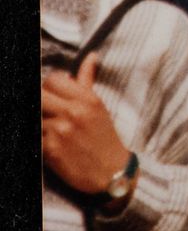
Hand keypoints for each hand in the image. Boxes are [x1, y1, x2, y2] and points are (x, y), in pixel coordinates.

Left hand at [41, 55, 131, 194]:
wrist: (110, 173)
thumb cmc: (104, 138)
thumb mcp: (99, 107)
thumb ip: (87, 81)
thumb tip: (90, 57)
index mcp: (87, 100)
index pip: (54, 79)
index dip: (49, 86)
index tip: (53, 95)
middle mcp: (74, 112)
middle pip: (40, 95)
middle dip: (42, 102)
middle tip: (49, 112)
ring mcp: (60, 131)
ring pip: (36, 116)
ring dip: (41, 122)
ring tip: (52, 129)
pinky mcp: (50, 149)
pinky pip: (35, 136)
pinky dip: (41, 138)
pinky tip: (51, 142)